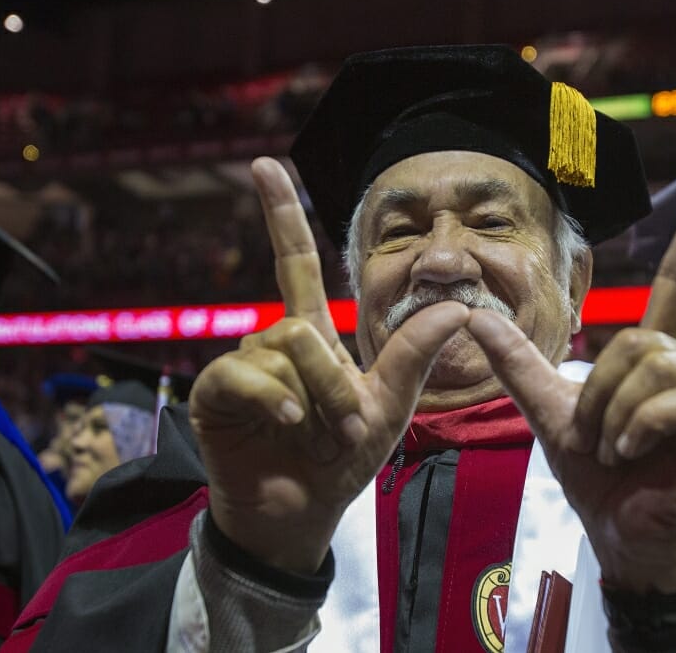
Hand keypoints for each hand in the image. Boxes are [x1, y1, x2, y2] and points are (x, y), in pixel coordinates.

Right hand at [189, 157, 468, 572]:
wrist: (302, 511)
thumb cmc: (343, 458)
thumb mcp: (389, 405)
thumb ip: (415, 355)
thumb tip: (459, 305)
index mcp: (310, 335)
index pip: (294, 263)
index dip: (281, 214)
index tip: (264, 165)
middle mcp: (273, 342)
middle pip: (304, 326)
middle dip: (334, 378)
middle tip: (353, 424)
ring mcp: (243, 367)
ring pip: (282, 349)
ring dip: (315, 396)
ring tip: (321, 432)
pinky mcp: (216, 394)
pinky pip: (243, 375)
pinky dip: (273, 398)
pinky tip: (289, 420)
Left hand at [466, 187, 675, 592]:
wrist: (622, 535)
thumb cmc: (597, 477)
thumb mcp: (550, 413)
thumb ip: (518, 364)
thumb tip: (473, 317)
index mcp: (652, 358)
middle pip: (636, 341)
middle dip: (597, 392)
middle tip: (593, 436)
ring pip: (653, 368)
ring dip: (614, 415)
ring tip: (613, 449)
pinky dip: (640, 427)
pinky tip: (634, 453)